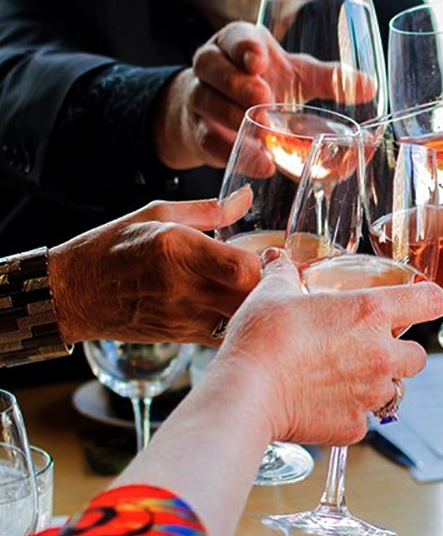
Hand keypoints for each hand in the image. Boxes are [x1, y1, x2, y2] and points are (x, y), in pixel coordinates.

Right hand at [49, 194, 262, 345]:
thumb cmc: (112, 247)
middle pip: (249, 298)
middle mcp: (181, 285)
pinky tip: (238, 308)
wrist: (73, 294)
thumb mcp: (158, 213)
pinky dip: (239, 323)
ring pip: (241, 320)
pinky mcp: (180, 336)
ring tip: (260, 291)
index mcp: (177, 248)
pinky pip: (224, 335)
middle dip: (271, 287)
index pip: (243, 267)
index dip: (268, 263)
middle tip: (277, 274)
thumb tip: (245, 198)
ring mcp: (180, 316)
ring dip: (258, 307)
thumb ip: (209, 209)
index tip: (273, 254)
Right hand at [152, 22, 378, 170]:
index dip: (243, 46)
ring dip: (231, 115)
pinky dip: (231, 151)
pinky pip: (207, 140)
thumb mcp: (295, 77)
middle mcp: (212, 66)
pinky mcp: (199, 132)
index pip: (233, 36)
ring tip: (261, 129)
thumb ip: (329, 79)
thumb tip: (370, 85)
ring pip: (205, 100)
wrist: (216, 115)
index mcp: (237, 45)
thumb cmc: (261, 85)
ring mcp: (201, 99)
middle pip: (211, 65)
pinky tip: (259, 162)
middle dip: (236, 81)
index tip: (259, 59)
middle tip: (262, 97)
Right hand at [218, 254, 442, 445]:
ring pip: (395, 390)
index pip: (430, 301)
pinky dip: (348, 413)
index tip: (424, 303)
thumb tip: (278, 259)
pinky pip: (363, 419)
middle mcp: (381, 354)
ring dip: (378, 384)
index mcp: (371, 312)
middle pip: (419, 355)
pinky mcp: (354, 426)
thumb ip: (284, 272)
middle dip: (400, 352)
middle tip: (370, 348)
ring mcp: (371, 394)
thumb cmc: (263, 339)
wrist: (247, 392)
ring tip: (344, 378)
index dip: (430, 300)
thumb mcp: (273, 291)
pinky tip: (322, 403)